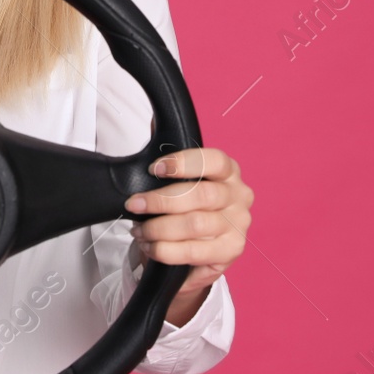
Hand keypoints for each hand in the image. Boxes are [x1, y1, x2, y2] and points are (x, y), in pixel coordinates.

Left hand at [125, 147, 252, 325]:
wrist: (201, 247)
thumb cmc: (190, 206)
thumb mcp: (182, 179)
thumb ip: (171, 152)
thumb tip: (154, 121)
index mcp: (229, 171)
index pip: (214, 160)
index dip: (183, 163)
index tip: (154, 169)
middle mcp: (239, 196)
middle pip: (201, 195)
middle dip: (160, 201)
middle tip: (135, 205)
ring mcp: (238, 225)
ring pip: (195, 224)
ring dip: (159, 228)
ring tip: (139, 229)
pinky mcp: (231, 251)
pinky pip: (193, 252)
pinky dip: (165, 250)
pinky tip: (150, 246)